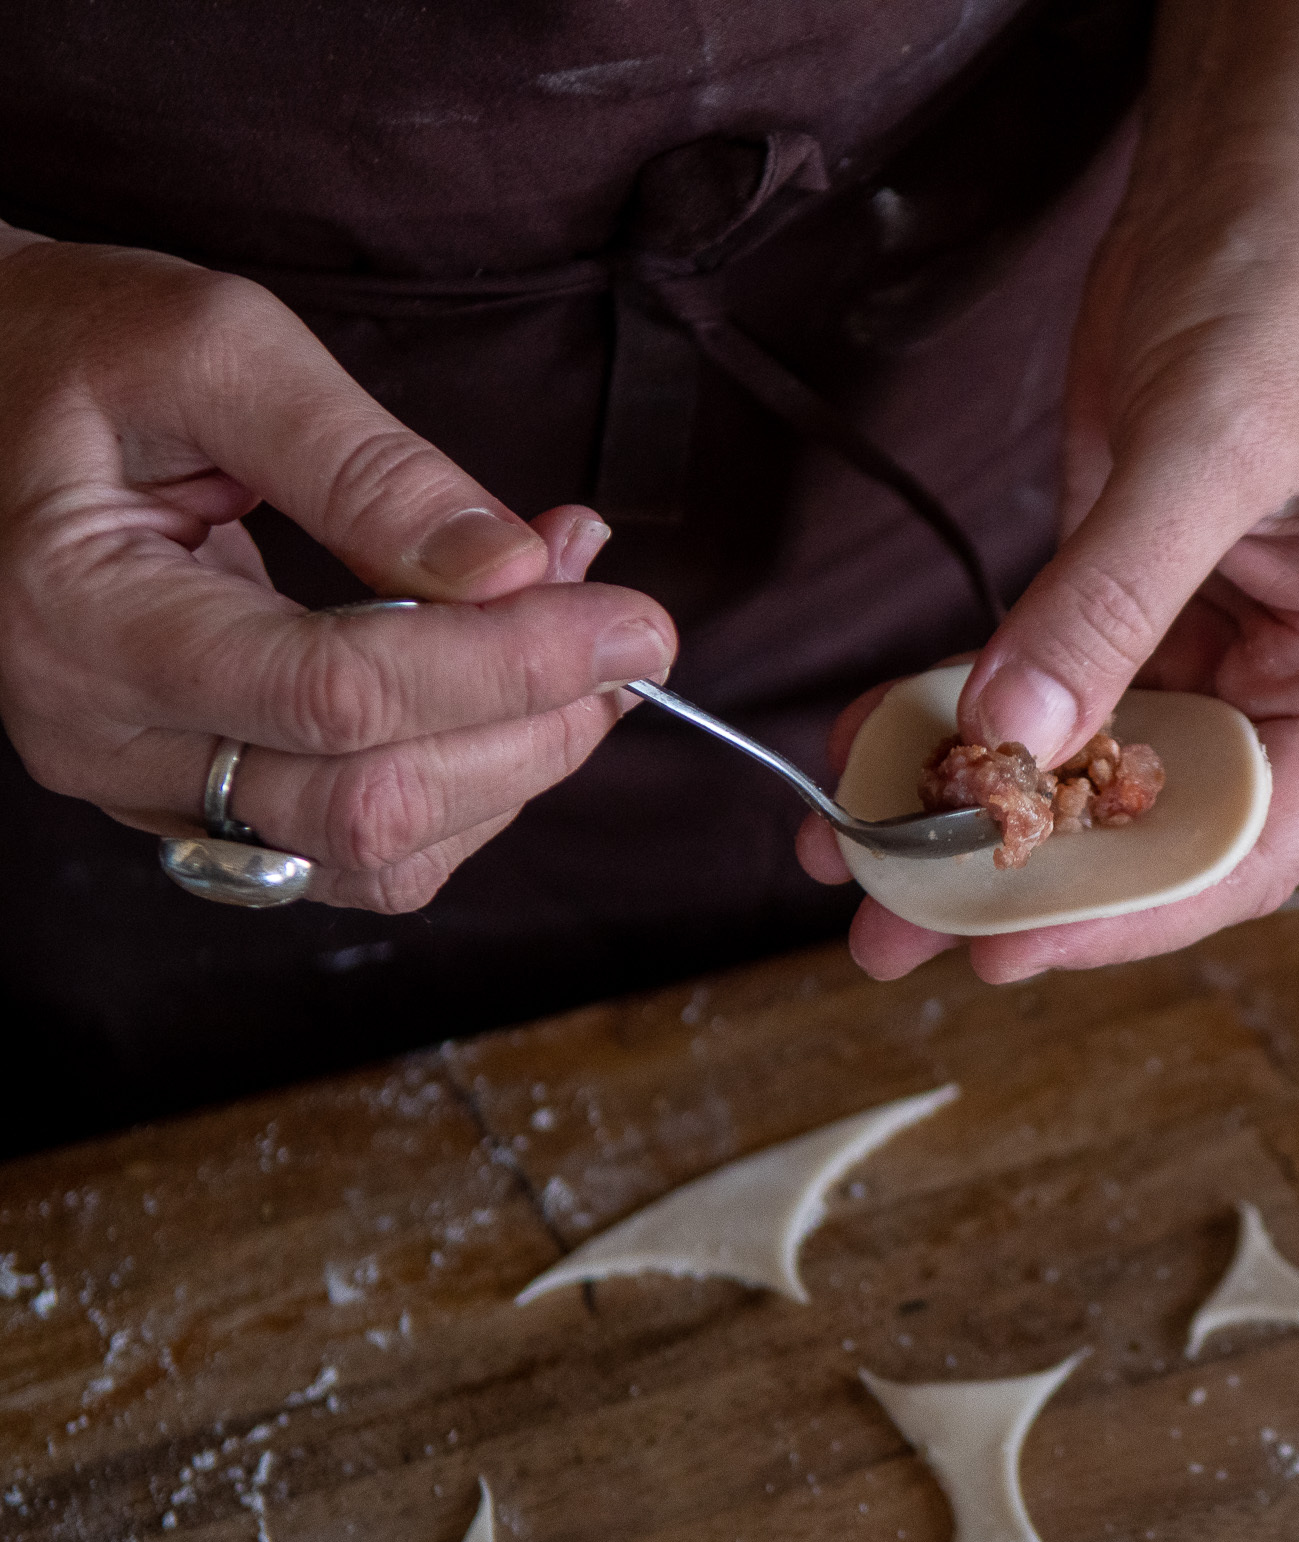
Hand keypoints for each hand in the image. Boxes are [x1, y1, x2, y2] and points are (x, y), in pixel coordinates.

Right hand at [0, 239, 677, 911]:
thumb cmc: (80, 349)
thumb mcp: (216, 349)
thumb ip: (365, 463)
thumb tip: (512, 572)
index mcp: (85, 615)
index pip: (338, 695)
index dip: (512, 666)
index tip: (635, 617)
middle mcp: (103, 736)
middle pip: (372, 802)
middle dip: (536, 724)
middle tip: (625, 622)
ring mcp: (149, 788)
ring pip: (381, 852)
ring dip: (520, 761)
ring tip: (580, 634)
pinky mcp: (202, 801)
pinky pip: (365, 852)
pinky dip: (472, 786)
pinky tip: (516, 687)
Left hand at [797, 153, 1298, 980]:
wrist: (1258, 179)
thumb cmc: (1290, 297)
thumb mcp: (1207, 449)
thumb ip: (1112, 599)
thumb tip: (1013, 739)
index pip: (1248, 840)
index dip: (1130, 910)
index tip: (1010, 944)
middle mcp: (1285, 684)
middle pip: (1150, 827)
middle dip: (1019, 881)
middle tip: (893, 932)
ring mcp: (1201, 646)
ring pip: (1078, 769)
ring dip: (966, 811)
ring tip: (845, 855)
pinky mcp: (1120, 598)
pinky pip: (1031, 685)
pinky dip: (950, 713)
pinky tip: (866, 737)